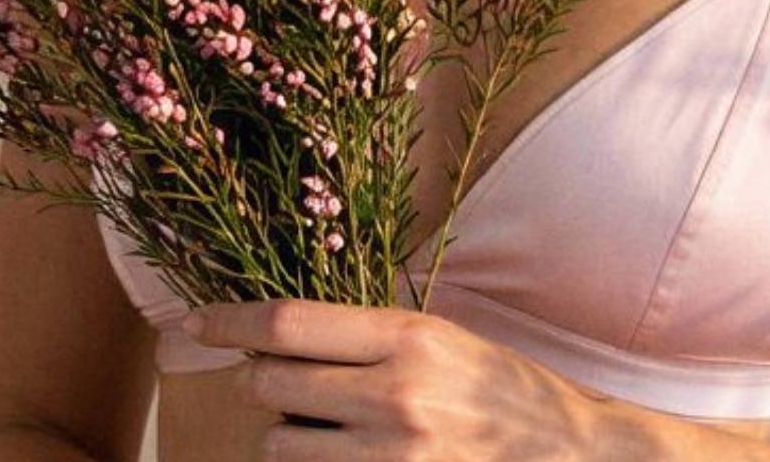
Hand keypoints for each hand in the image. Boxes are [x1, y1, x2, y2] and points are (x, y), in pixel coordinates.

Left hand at [186, 297, 605, 460]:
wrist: (572, 456)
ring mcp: (392, 457)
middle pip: (269, 386)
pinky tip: (344, 454)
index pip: (287, 324)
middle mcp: (394, 396)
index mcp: (408, 338)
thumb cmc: (503, 390)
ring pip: (279, 446)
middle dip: (263, 382)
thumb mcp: (442, 340)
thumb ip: (368, 336)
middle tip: (286, 382)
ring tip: (331, 428)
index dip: (229, 321)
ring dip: (288, 435)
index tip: (196, 321)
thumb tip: (279, 334)